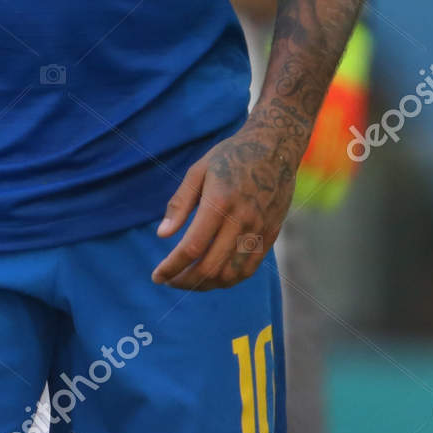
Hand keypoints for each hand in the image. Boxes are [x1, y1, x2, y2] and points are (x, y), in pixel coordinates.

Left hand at [151, 117, 297, 290]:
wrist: (275, 148)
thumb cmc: (230, 156)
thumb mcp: (198, 171)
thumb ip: (180, 203)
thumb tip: (162, 235)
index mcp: (220, 202)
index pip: (192, 247)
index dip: (172, 267)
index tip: (157, 276)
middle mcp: (242, 220)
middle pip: (211, 267)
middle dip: (185, 281)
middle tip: (169, 281)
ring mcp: (259, 230)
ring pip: (231, 274)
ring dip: (206, 285)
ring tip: (189, 281)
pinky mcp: (271, 235)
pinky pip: (249, 268)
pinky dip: (229, 280)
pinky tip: (213, 276)